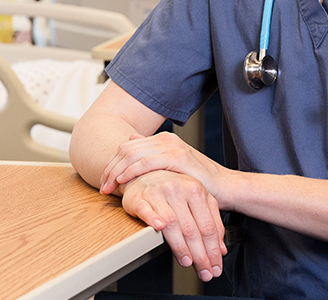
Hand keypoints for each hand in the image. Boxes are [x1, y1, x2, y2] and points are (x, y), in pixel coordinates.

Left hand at [100, 132, 226, 198]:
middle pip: (126, 149)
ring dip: (116, 171)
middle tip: (102, 186)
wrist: (225, 187)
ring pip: (132, 154)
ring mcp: (171, 146)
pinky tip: (123, 181)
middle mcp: (165, 139)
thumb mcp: (172, 169)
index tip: (104, 181)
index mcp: (162, 140)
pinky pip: (146, 162)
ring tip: (109, 187)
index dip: (112, 163)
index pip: (127, 147)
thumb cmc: (199, 182)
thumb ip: (153, 155)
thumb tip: (131, 139)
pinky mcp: (177, 157)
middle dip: (110, 168)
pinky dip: (131, 171)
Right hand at [121, 169, 226, 281]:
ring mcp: (159, 193)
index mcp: (196, 190)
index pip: (208, 226)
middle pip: (192, 228)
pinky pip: (147, 210)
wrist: (145, 173)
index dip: (213, 250)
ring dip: (180, 245)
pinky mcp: (140, 198)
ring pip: (172, 223)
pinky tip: (159, 229)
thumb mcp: (197, 200)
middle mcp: (179, 190)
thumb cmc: (173, 188)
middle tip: (204, 272)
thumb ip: (212, 222)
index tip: (215, 266)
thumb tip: (220, 249)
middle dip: (200, 254)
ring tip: (187, 261)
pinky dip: (153, 220)